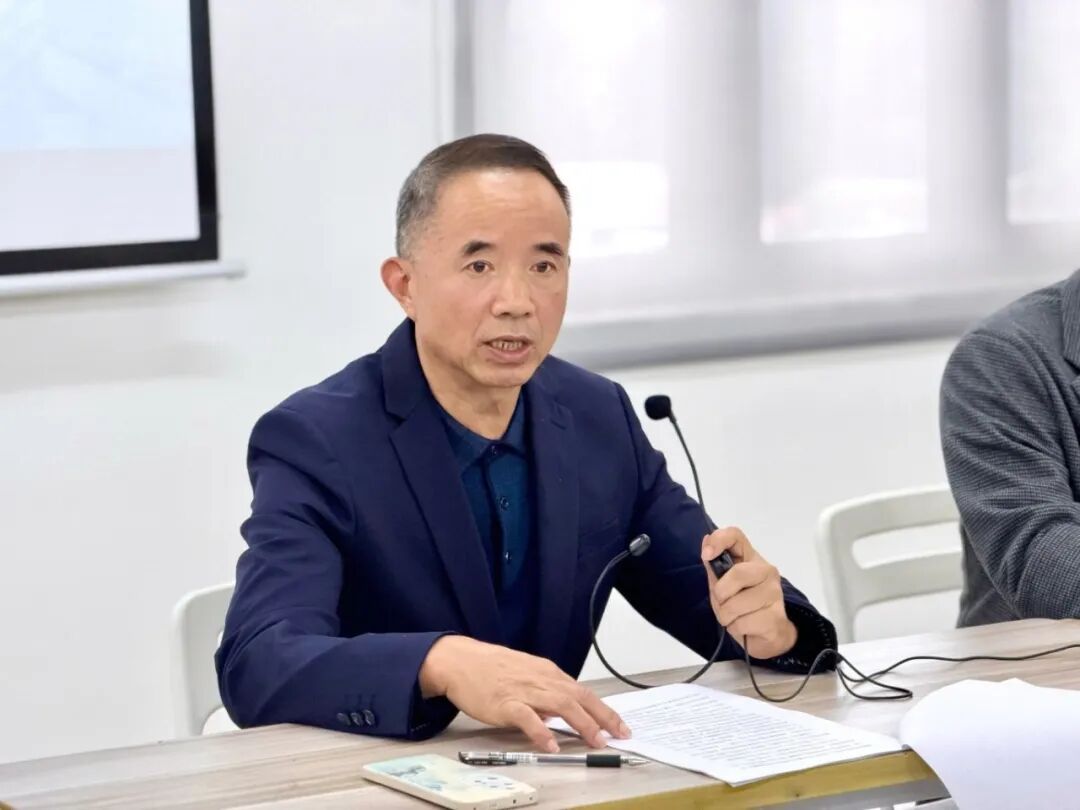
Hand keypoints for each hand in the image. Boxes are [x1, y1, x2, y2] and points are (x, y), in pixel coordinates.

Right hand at [418, 636, 630, 751]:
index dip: (604, 709)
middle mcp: (541, 679)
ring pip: (561, 705)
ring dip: (582, 724)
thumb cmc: (491, 667)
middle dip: (602, 716)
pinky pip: (527, 718)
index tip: (619, 725)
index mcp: (547, 672)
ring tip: (596, 741)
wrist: (460, 660)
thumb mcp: (525, 674)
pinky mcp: (505, 702)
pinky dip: (542, 731)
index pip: (583, 692)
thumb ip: (545, 692)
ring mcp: (524, 690)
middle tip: (619, 734)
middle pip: (579, 697)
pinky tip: (552, 744)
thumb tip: (562, 714)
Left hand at [701, 527, 797, 659]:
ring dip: (727, 617)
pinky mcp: (776, 617)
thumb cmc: (743, 606)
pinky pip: (742, 624)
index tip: (706, 555)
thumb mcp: (723, 586)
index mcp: (751, 559)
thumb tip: (706, 541)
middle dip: (721, 595)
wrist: (769, 634)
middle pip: (737, 574)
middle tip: (724, 603)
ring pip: (735, 605)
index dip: (719, 540)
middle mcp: (767, 571)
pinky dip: (736, 629)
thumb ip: (715, 567)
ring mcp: (774, 594)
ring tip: (737, 617)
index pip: (736, 535)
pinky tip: (747, 627)